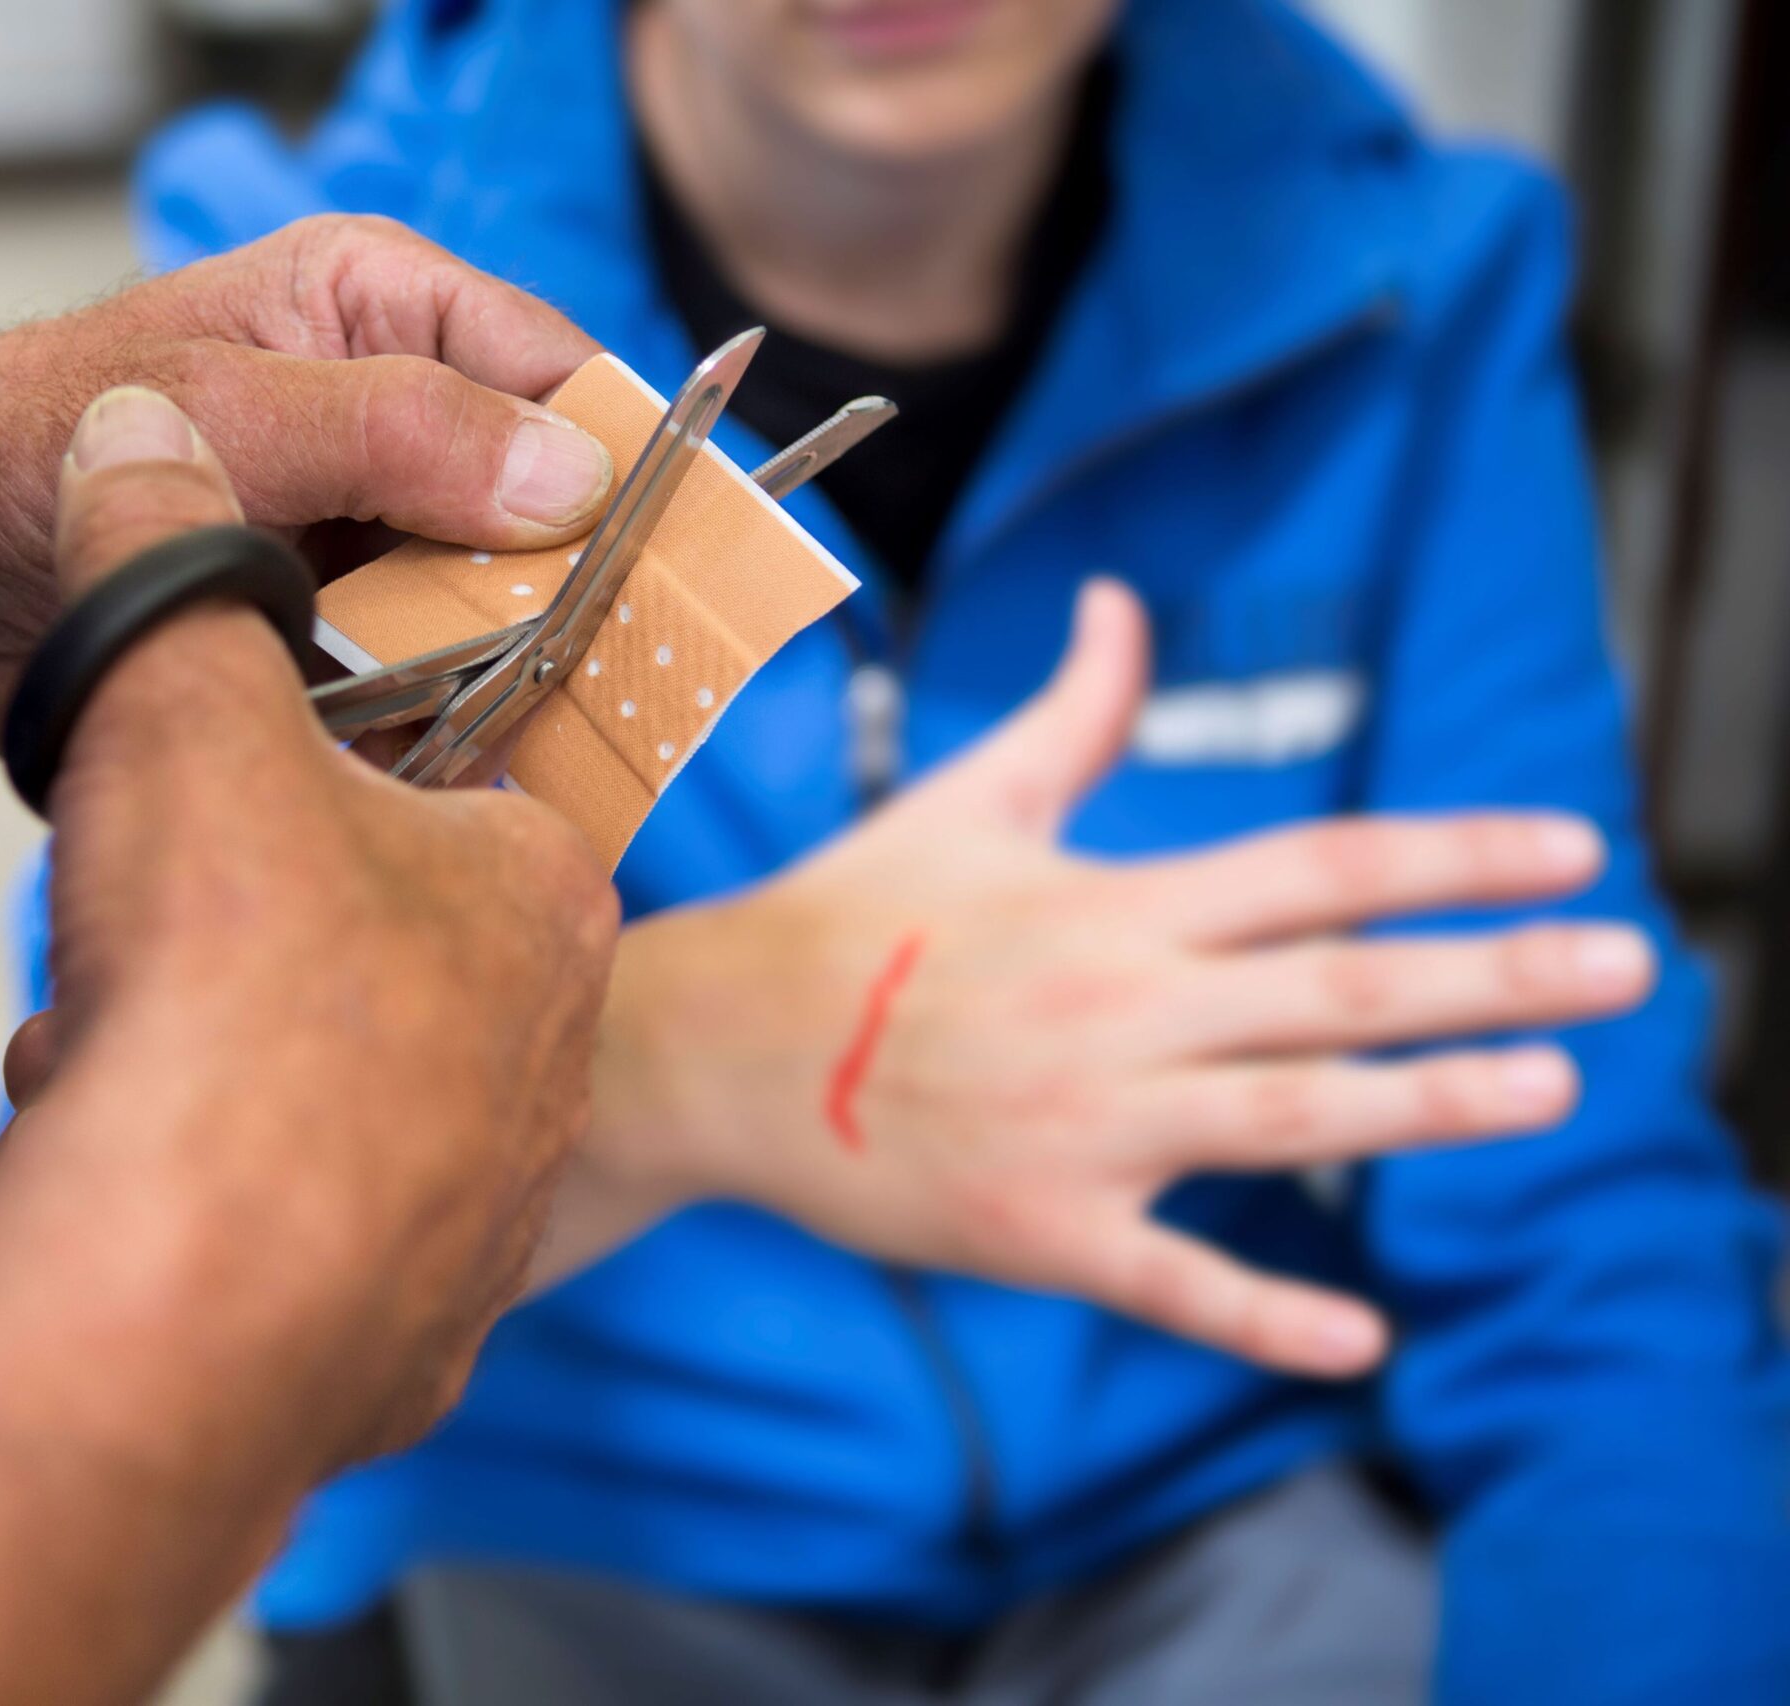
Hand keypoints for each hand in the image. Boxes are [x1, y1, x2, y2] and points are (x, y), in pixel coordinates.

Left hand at [0, 215, 614, 747]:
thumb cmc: (8, 448)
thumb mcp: (224, 418)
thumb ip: (400, 436)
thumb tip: (570, 476)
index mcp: (377, 307)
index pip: (558, 372)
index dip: (628, 465)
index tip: (689, 564)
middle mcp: (384, 416)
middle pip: (542, 502)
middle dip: (572, 587)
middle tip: (618, 679)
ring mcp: (352, 531)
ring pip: (489, 603)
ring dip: (502, 669)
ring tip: (529, 734)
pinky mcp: (316, 630)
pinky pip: (418, 676)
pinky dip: (433, 723)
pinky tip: (440, 763)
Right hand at [0, 386, 619, 1469]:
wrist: (186, 1287)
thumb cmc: (230, 989)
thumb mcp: (182, 696)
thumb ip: (164, 551)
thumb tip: (138, 435)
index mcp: (541, 896)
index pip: (456, 785)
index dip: (319, 768)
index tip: (225, 791)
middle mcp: (548, 1062)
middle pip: (367, 947)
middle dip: (229, 933)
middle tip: (144, 937)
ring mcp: (485, 1213)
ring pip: (316, 1095)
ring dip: (197, 1062)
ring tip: (114, 1052)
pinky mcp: (404, 1333)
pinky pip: (294, 1234)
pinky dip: (202, 1191)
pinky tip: (128, 1165)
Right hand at [582, 581, 1654, 1376]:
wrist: (711, 1045)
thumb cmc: (849, 917)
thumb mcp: (967, 801)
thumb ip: (1074, 713)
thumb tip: (1122, 600)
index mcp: (1110, 903)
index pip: (1316, 868)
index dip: (1449, 855)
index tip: (1571, 851)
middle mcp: (1113, 1007)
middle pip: (1334, 985)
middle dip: (1489, 972)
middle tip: (1628, 965)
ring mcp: (1079, 1124)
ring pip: (1283, 1117)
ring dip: (1426, 1106)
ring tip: (1554, 1088)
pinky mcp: (1036, 1228)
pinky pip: (1166, 1279)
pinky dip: (1260, 1317)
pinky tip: (1361, 1344)